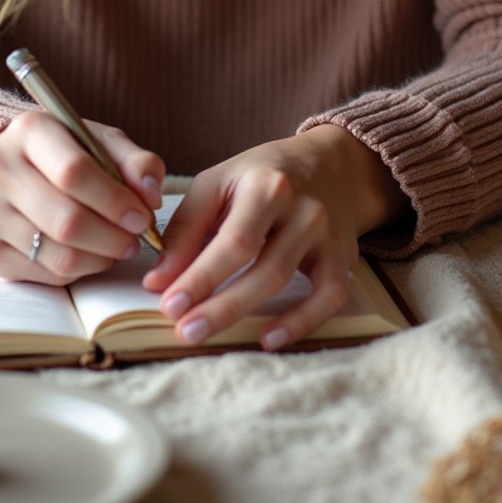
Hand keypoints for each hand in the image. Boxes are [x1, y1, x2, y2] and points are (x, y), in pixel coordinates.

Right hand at [0, 111, 164, 285]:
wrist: (1, 169)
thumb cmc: (61, 153)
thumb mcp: (98, 141)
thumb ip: (134, 161)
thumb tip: (151, 196)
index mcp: (28, 130)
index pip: (73, 172)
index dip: (115, 201)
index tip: (143, 216)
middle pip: (66, 220)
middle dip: (113, 237)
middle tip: (135, 240)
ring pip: (57, 254)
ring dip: (100, 259)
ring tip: (116, 248)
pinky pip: (43, 275)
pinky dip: (77, 271)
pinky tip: (88, 254)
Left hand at [142, 126, 407, 350]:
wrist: (329, 163)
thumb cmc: (261, 176)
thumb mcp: (219, 183)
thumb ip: (187, 228)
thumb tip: (159, 280)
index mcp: (267, 185)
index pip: (233, 239)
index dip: (200, 275)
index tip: (168, 304)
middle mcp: (302, 208)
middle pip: (261, 265)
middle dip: (219, 304)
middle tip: (183, 331)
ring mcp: (326, 234)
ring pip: (285, 281)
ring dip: (244, 313)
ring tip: (207, 334)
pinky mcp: (342, 257)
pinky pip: (328, 297)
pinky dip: (301, 322)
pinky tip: (269, 339)